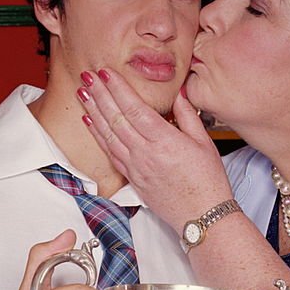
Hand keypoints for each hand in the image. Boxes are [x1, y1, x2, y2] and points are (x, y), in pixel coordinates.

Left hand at [78, 67, 232, 230]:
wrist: (202, 217)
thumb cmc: (207, 182)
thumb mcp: (204, 143)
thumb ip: (187, 116)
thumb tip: (178, 95)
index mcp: (165, 141)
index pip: (134, 108)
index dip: (117, 88)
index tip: (106, 73)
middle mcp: (146, 153)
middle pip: (116, 118)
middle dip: (100, 94)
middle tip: (87, 75)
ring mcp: (136, 167)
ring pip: (108, 135)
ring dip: (94, 112)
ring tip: (82, 93)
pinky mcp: (132, 178)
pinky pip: (111, 153)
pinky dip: (98, 136)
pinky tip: (90, 122)